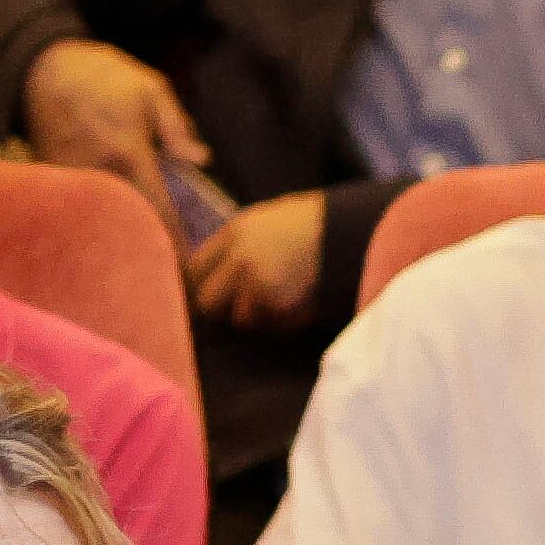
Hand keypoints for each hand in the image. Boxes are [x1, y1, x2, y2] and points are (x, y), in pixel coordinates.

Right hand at [20, 39, 210, 246]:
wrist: (42, 67)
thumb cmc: (102, 76)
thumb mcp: (150, 90)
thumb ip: (177, 127)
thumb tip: (200, 159)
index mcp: (130, 153)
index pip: (160, 210)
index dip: (177, 240)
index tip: (191, 262)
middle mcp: (101, 172)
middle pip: (133, 225)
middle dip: (153, 245)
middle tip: (174, 265)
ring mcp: (75, 178)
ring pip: (106, 221)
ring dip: (125, 236)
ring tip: (143, 250)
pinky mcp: (55, 178)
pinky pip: (82, 207)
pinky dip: (98, 218)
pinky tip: (112, 225)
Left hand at [188, 189, 327, 329]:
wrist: (349, 231)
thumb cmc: (314, 223)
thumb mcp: (268, 220)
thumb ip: (241, 242)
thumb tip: (223, 269)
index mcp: (234, 232)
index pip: (196, 268)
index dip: (203, 284)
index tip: (214, 294)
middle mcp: (238, 258)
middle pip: (207, 300)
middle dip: (223, 309)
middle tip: (242, 309)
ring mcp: (257, 283)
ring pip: (241, 318)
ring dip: (258, 317)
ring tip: (280, 306)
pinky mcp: (279, 303)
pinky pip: (272, 324)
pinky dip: (283, 323)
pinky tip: (299, 307)